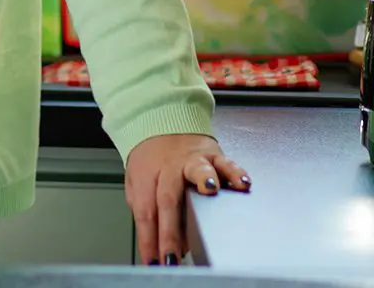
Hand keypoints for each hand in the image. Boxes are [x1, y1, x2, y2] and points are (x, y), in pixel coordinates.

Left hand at [124, 133, 249, 264]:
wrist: (160, 122)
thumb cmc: (151, 159)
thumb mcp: (138, 183)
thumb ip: (147, 210)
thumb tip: (163, 245)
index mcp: (146, 175)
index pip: (145, 212)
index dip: (149, 238)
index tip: (154, 260)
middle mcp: (169, 167)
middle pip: (167, 198)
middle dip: (170, 230)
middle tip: (172, 254)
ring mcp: (192, 160)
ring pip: (197, 169)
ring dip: (204, 179)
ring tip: (210, 191)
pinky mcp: (214, 154)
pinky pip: (227, 163)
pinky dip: (236, 172)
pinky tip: (243, 183)